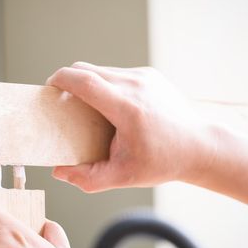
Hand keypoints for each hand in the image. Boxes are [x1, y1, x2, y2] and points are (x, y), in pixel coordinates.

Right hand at [46, 62, 216, 191]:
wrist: (199, 147)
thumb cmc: (162, 162)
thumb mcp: (123, 176)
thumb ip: (87, 178)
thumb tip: (58, 171)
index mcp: (127, 108)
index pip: (85, 81)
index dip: (61, 80)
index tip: (49, 86)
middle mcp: (135, 85)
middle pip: (88, 69)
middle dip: (69, 80)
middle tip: (62, 99)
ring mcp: (144, 76)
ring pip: (101, 69)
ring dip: (87, 83)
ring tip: (87, 106)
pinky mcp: (150, 74)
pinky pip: (117, 73)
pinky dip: (105, 84)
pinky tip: (111, 106)